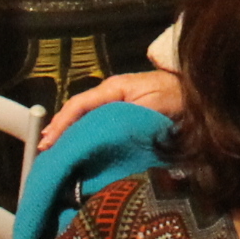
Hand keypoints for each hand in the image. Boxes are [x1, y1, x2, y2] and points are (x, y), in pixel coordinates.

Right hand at [36, 68, 189, 151]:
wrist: (195, 89)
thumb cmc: (178, 96)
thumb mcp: (156, 106)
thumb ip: (132, 116)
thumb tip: (108, 132)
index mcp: (114, 88)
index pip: (79, 104)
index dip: (62, 123)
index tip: (50, 143)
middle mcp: (110, 92)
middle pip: (77, 110)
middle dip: (59, 128)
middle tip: (44, 150)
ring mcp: (115, 100)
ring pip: (83, 115)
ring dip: (67, 130)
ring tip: (52, 149)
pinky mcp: (121, 110)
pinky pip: (95, 120)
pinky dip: (81, 131)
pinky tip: (75, 144)